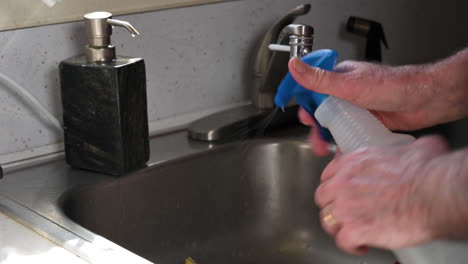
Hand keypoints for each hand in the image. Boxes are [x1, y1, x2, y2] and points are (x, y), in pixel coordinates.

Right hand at [290, 55, 467, 154]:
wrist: (427, 101)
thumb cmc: (394, 85)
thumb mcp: (349, 84)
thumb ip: (319, 79)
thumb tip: (294, 66)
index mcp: (339, 78)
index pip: (311, 85)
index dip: (299, 97)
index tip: (289, 107)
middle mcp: (347, 92)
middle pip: (319, 108)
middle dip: (312, 123)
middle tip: (312, 133)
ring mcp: (356, 108)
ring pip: (333, 123)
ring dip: (325, 135)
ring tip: (323, 147)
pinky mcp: (366, 122)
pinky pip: (347, 133)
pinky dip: (341, 142)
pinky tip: (339, 150)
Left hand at [314, 136, 467, 253]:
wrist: (433, 194)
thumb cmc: (426, 171)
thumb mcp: (416, 148)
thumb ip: (408, 149)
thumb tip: (420, 149)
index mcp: (355, 162)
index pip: (329, 173)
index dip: (334, 184)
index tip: (340, 190)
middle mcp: (344, 183)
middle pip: (323, 197)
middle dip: (331, 205)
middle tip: (344, 211)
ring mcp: (346, 208)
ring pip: (327, 220)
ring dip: (337, 226)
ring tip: (348, 231)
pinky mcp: (355, 230)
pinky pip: (343, 241)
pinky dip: (351, 246)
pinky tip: (360, 246)